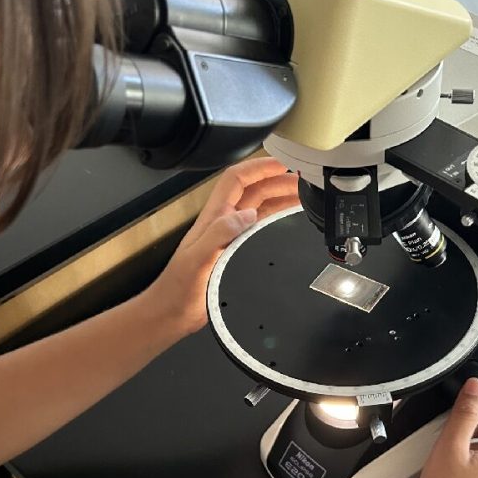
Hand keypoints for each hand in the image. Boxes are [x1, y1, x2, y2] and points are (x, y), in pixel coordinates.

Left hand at [147, 157, 298, 336]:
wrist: (173, 314)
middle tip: (303, 181)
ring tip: (304, 196)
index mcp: (213, 219)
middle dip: (277, 181)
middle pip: (253, 192)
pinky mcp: (237, 255)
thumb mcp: (197, 258)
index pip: (236, 180)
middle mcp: (223, 224)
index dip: (258, 167)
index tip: (282, 163)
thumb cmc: (178, 289)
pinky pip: (262, 230)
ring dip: (280, 199)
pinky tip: (289, 224)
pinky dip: (278, 221)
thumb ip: (219, 234)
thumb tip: (246, 214)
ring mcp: (231, 239)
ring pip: (260, 209)